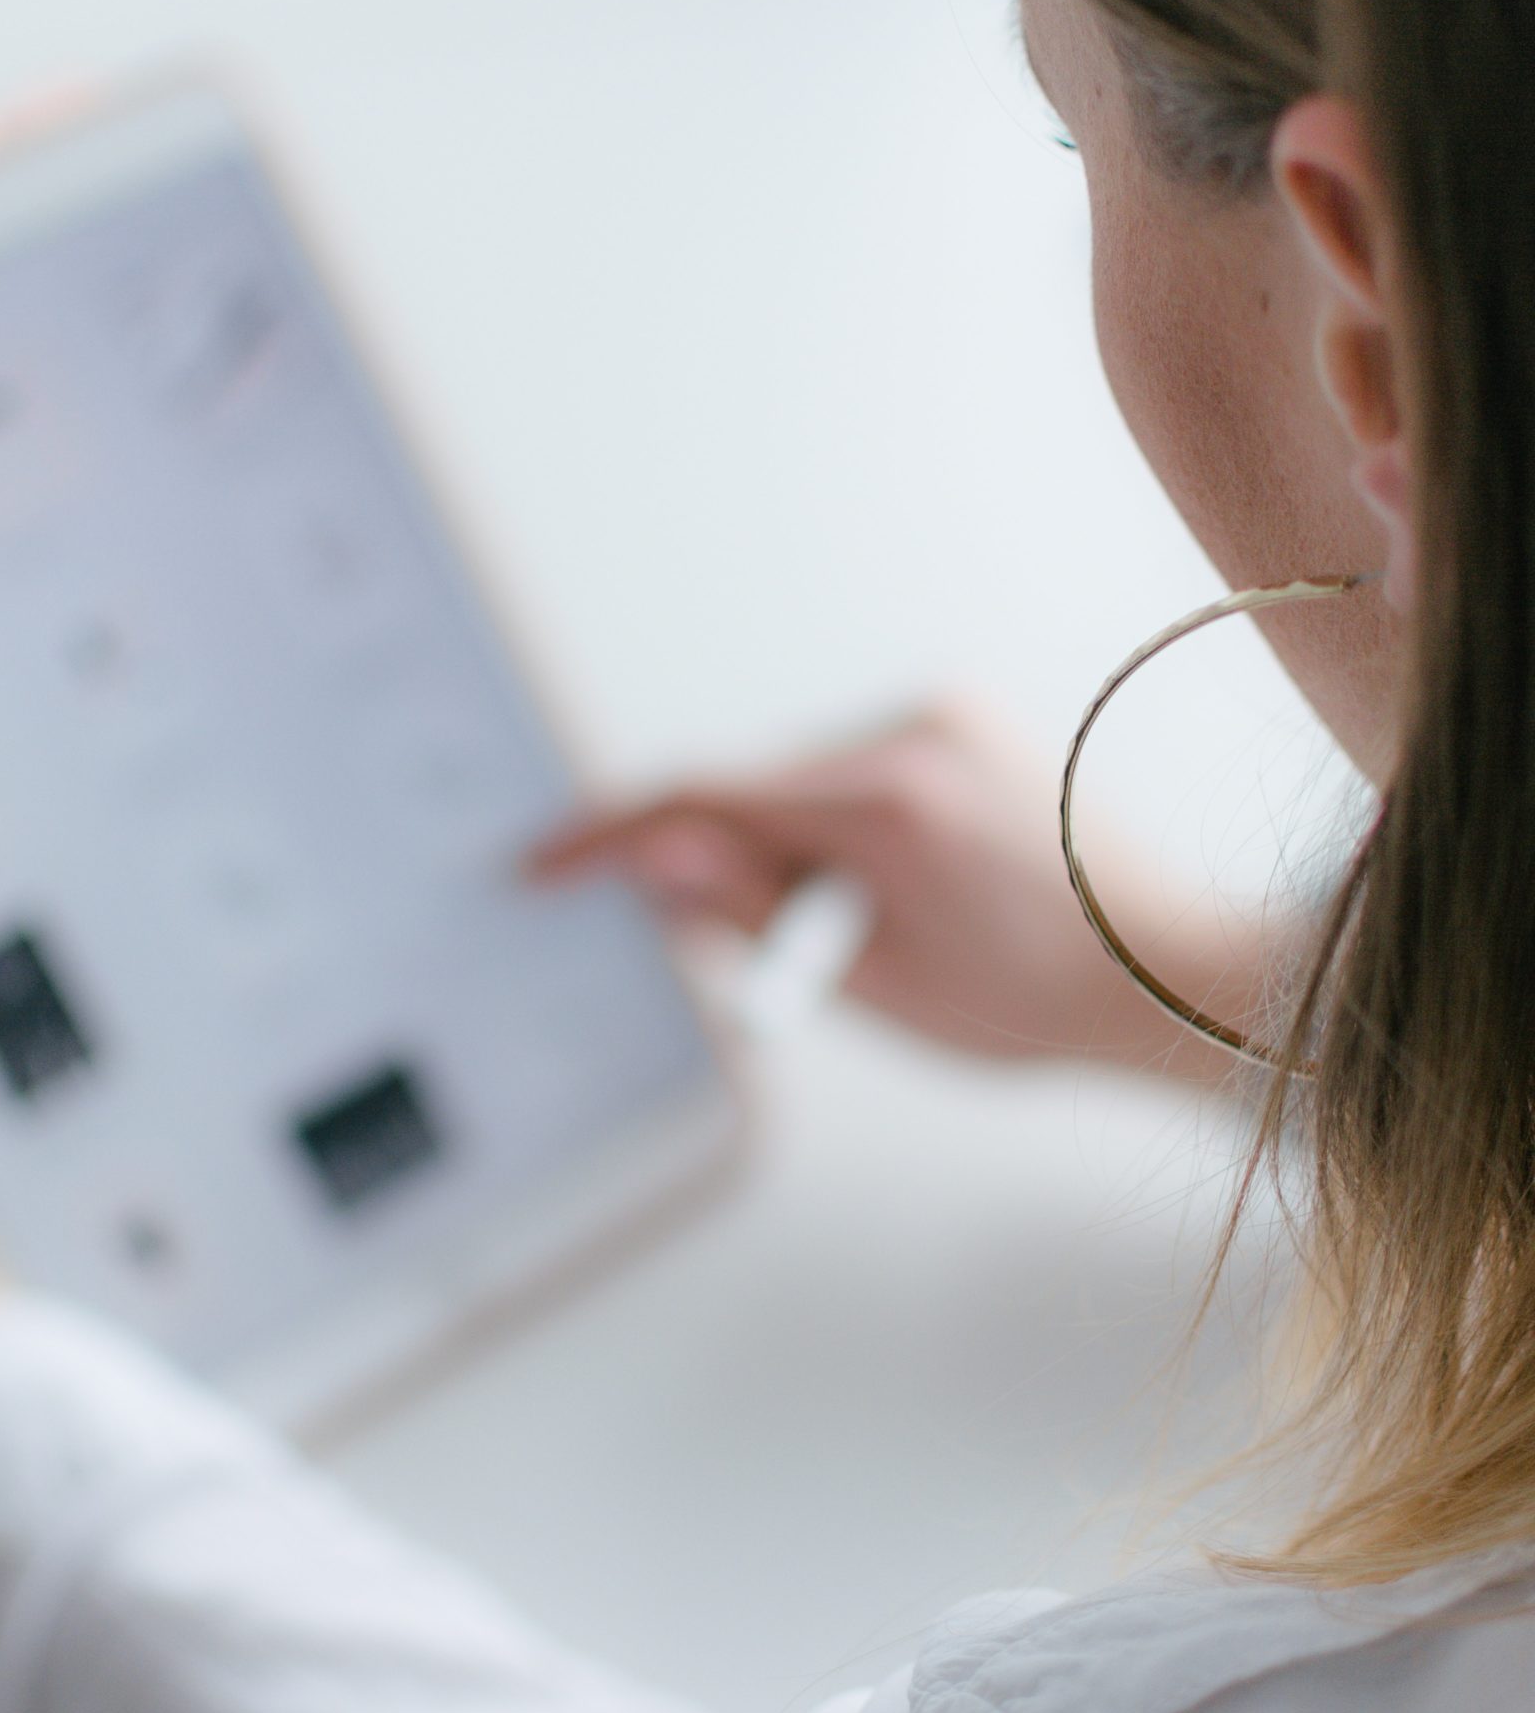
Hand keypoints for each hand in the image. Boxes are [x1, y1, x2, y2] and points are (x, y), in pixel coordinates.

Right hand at [533, 697, 1249, 1081]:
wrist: (1172, 966)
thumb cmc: (1036, 998)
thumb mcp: (875, 983)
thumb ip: (752, 914)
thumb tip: (657, 858)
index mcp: (889, 801)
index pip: (702, 795)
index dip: (608, 834)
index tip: (541, 866)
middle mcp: (912, 730)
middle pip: (746, 786)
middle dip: (719, 863)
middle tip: (766, 951)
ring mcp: (939, 714)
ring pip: (793, 778)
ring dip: (782, 848)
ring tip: (869, 931)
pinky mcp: (956, 718)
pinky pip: (843, 767)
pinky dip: (827, 825)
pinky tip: (889, 887)